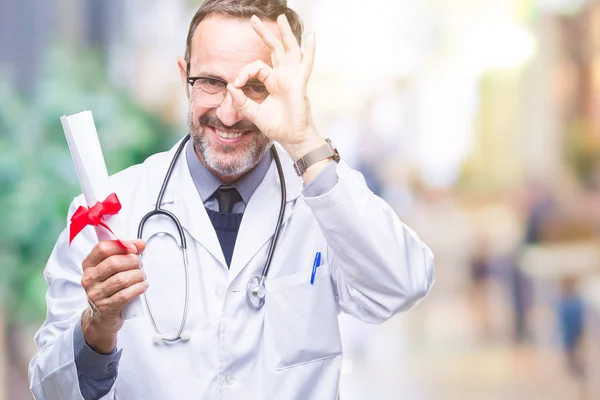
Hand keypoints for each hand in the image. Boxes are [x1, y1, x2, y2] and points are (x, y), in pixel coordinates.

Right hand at [81, 239, 146, 353]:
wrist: (101, 316)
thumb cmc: (109, 287)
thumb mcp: (112, 269)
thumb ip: (125, 253)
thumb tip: (140, 243)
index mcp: (89, 265)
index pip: (102, 248)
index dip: (122, 245)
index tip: (135, 248)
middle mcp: (89, 279)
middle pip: (114, 263)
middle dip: (133, 261)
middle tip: (140, 265)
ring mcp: (95, 294)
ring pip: (121, 279)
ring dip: (138, 275)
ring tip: (142, 276)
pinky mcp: (106, 307)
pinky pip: (125, 294)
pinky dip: (138, 288)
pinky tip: (142, 286)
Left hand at [227, 14, 324, 160]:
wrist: (292, 138)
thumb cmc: (277, 127)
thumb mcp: (253, 113)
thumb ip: (241, 101)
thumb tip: (230, 87)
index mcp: (273, 82)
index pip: (257, 67)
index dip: (244, 72)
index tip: (236, 84)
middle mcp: (283, 77)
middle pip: (274, 49)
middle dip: (264, 34)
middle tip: (253, 19)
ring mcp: (293, 78)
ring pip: (289, 49)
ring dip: (285, 33)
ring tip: (281, 17)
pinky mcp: (299, 82)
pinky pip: (306, 63)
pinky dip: (310, 50)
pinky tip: (311, 36)